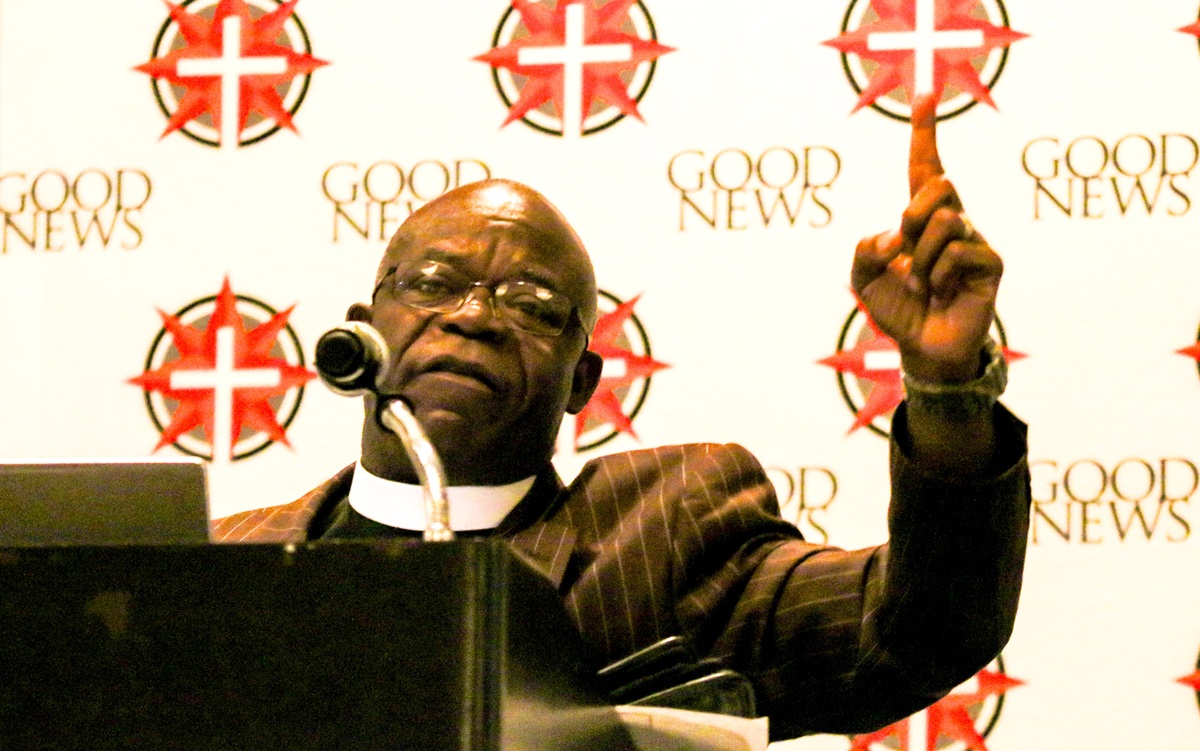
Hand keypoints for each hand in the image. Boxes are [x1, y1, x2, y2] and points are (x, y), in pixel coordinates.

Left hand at [851, 95, 1002, 383]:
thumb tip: (894, 234)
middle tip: (904, 252)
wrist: (922, 349)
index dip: (924, 132)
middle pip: (937, 184)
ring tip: (923, 283)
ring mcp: (974, 239)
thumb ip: (865, 249)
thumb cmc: (897, 309)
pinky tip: (941, 292)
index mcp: (920, 218)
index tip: (925, 94)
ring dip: (920, 257)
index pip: (925, 167)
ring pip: (945, 220)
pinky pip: (958, 250)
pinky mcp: (991, 262)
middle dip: (911, 215)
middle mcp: (952, 221)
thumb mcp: (863, 277)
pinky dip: (938, 274)